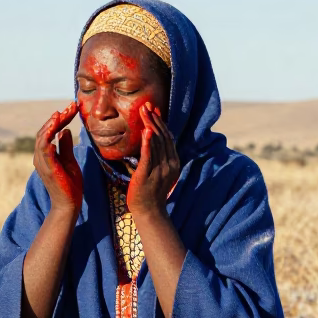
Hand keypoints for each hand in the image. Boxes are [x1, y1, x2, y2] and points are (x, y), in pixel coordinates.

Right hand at [33, 101, 81, 212]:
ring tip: (60, 114)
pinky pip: (45, 151)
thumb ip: (66, 146)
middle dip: (57, 118)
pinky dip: (48, 139)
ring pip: (42, 139)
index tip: (71, 108)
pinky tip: (57, 130)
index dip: (59, 120)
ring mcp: (42, 163)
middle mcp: (40, 157)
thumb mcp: (69, 160)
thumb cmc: (70, 184)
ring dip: (51, 125)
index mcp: (45, 155)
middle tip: (70, 107)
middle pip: (45, 132)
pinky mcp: (48, 169)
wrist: (69, 204)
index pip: (49, 132)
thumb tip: (65, 130)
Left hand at [127, 103, 179, 217]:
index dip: (161, 122)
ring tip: (143, 112)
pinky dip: (148, 142)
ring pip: (157, 143)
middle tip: (147, 105)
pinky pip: (149, 156)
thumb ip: (157, 157)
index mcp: (174, 162)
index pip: (168, 137)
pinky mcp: (148, 175)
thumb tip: (151, 140)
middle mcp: (170, 164)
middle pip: (163, 137)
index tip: (154, 109)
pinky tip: (146, 131)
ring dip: (150, 125)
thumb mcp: (158, 171)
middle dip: (154, 119)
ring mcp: (160, 170)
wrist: (149, 212)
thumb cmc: (150, 192)